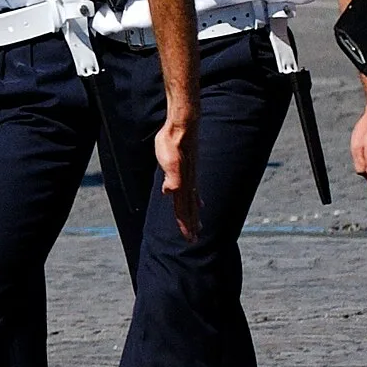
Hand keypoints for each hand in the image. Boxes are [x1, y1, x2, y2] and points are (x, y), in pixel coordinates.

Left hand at [155, 114, 198, 241]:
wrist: (182, 126)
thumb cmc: (172, 142)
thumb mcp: (167, 160)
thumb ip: (170, 177)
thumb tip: (168, 192)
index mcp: (181, 183)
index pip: (183, 209)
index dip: (185, 225)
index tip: (190, 239)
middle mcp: (188, 182)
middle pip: (189, 208)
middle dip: (191, 225)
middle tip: (194, 240)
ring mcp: (190, 176)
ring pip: (192, 201)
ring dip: (194, 215)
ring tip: (198, 226)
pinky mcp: (190, 170)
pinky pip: (194, 190)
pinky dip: (196, 200)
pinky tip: (199, 203)